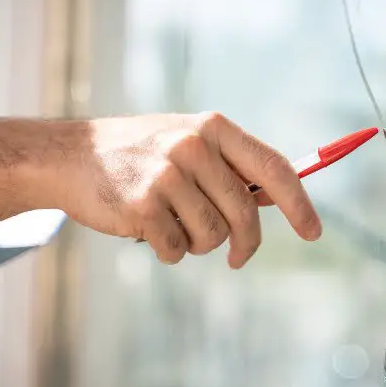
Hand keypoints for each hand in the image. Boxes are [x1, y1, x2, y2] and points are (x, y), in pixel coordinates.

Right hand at [58, 112, 322, 267]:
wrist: (72, 157)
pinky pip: (177, 250)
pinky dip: (168, 250)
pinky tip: (147, 230)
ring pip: (212, 236)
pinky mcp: (143, 205)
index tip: (313, 232)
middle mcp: (194, 147)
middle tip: (236, 258)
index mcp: (213, 128)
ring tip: (172, 225)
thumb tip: (281, 198)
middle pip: (245, 213)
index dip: (300, 204)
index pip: (274, 168)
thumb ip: (231, 167)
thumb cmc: (139, 154)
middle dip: (245, 244)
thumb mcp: (188, 142)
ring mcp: (167, 175)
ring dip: (197, 243)